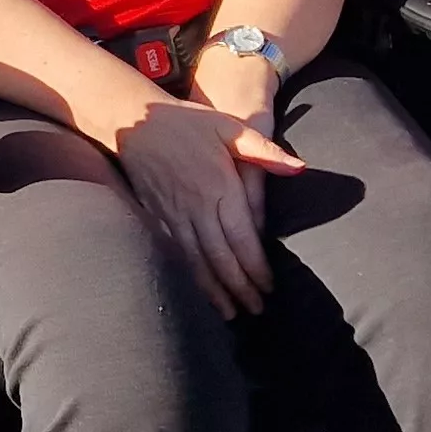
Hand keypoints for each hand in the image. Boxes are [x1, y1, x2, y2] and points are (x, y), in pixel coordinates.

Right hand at [108, 97, 306, 320]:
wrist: (130, 118)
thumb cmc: (185, 121)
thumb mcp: (228, 127)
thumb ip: (264, 150)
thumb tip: (299, 167)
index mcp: (218, 187)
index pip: (243, 238)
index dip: (257, 267)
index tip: (269, 286)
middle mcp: (195, 206)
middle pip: (221, 257)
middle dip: (240, 287)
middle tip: (256, 309)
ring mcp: (172, 214)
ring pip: (196, 261)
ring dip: (214, 290)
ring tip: (230, 313)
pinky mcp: (155, 215)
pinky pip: (174, 252)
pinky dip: (188, 275)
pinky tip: (198, 290)